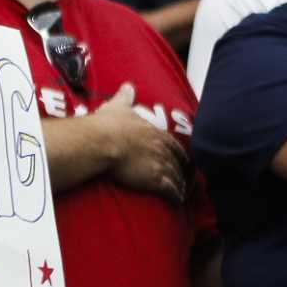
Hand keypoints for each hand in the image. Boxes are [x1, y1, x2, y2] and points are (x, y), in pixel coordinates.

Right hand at [96, 82, 188, 202]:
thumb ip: (125, 97)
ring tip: (182, 191)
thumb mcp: (118, 107)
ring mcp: (160, 164)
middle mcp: (162, 148)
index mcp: (154, 133)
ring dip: (180, 184)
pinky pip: (170, 190)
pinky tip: (177, 201)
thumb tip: (128, 85)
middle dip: (183, 170)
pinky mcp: (155, 179)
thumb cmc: (108, 124)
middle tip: (185, 177)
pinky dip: (176, 196)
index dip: (178, 153)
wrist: (101, 141)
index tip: (182, 159)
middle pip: (178, 161)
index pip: (173, 144)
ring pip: (176, 176)